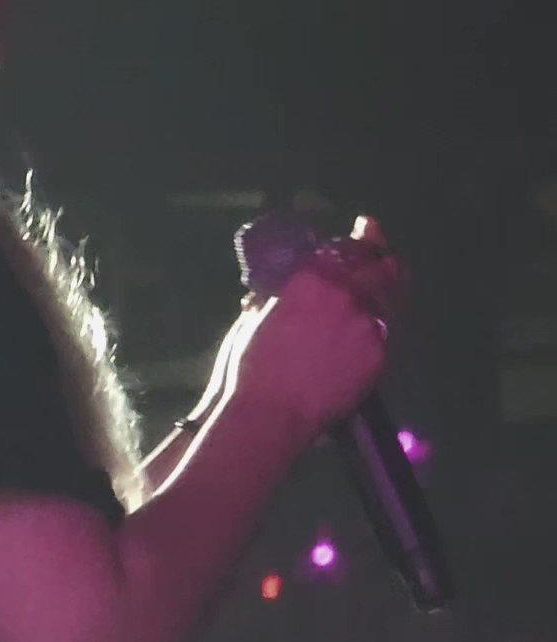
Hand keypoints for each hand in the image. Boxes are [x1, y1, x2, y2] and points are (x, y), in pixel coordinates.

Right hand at [206, 216, 411, 447]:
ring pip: (391, 300)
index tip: (366, 228)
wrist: (268, 413)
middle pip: (382, 267)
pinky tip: (371, 336)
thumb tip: (277, 291)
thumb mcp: (255, 317)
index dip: (363, 237)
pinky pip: (386, 335)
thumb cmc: (250, 367)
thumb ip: (274, 296)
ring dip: (387, 296)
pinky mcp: (377, 356)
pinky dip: (380, 331)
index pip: (349, 248)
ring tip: (381, 300)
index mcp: (312, 278)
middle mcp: (346, 294)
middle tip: (384, 260)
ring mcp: (366, 325)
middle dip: (384, 261)